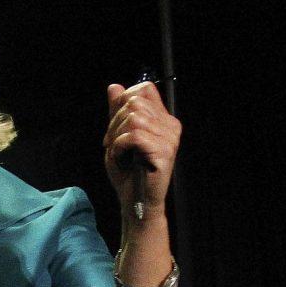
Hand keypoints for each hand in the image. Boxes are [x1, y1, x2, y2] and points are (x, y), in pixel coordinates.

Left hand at [102, 81, 180, 217]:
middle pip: (134, 103)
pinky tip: (123, 159)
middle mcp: (170, 125)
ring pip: (133, 119)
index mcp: (163, 119)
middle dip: (115, 123)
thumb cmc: (127, 171)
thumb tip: (114, 86)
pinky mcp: (164, 152)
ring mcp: (170, 138)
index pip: (144, 89)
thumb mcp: (117, 136)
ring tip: (120, 153)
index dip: (122, 102)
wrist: (135, 200)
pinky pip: (134, 136)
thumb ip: (117, 112)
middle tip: (114, 145)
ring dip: (116, 137)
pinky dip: (119, 147)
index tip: (115, 127)